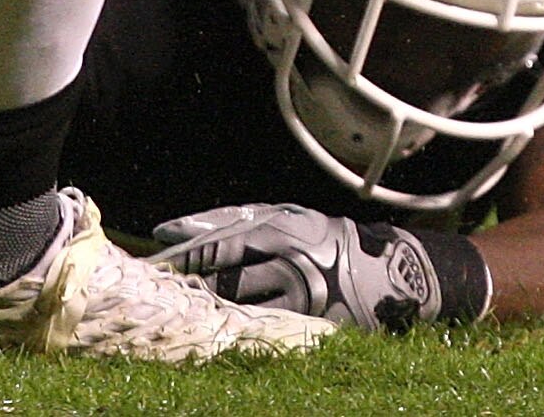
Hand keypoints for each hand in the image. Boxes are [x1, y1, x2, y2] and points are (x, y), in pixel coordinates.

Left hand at [151, 202, 464, 331]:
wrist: (387, 271)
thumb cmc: (324, 238)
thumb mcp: (286, 217)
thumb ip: (237, 221)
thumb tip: (180, 230)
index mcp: (278, 227)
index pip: (218, 239)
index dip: (185, 248)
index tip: (157, 252)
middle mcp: (286, 256)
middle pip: (224, 273)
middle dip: (192, 279)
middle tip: (166, 283)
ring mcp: (297, 291)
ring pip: (239, 301)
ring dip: (212, 303)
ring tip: (190, 305)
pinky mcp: (308, 320)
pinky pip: (264, 324)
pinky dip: (240, 323)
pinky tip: (222, 326)